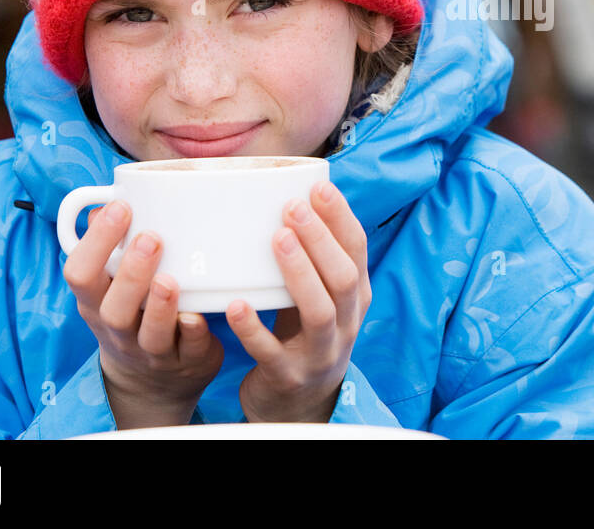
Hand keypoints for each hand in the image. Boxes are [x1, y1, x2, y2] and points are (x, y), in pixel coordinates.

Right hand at [62, 200, 223, 428]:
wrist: (153, 381)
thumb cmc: (134, 313)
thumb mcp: (111, 285)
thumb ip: (110, 246)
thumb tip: (103, 203)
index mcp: (97, 302)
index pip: (79, 275)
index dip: (95, 242)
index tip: (120, 207)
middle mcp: (119, 329)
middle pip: (113, 309)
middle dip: (130, 273)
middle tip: (150, 238)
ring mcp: (152, 350)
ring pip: (150, 333)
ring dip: (159, 306)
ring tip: (169, 280)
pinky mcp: (186, 361)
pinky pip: (189, 350)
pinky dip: (194, 333)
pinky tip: (198, 316)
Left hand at [227, 180, 371, 423]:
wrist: (296, 405)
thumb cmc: (300, 335)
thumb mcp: (318, 297)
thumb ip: (312, 259)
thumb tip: (289, 194)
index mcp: (355, 297)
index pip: (358, 250)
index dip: (341, 218)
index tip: (319, 187)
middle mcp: (346, 324)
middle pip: (344, 278)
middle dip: (321, 239)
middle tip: (292, 207)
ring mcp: (321, 354)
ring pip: (319, 311)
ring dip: (299, 272)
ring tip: (276, 239)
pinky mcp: (290, 377)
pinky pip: (272, 352)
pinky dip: (254, 327)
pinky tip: (235, 304)